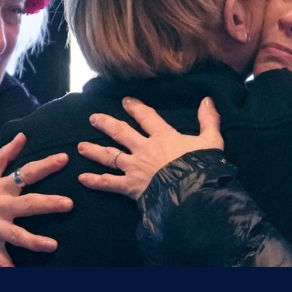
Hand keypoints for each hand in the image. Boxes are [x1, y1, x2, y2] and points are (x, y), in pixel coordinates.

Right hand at [0, 133, 72, 266]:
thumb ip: (6, 154)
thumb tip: (23, 135)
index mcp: (1, 187)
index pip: (26, 173)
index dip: (46, 165)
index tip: (65, 159)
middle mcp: (0, 207)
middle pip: (27, 204)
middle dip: (48, 204)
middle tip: (69, 204)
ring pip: (17, 235)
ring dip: (35, 241)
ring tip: (53, 245)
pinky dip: (7, 268)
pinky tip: (17, 275)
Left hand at [78, 96, 222, 199]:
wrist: (193, 192)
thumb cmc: (203, 167)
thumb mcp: (212, 141)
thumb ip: (208, 120)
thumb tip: (207, 100)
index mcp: (163, 137)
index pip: (147, 117)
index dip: (136, 107)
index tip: (126, 101)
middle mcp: (144, 149)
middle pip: (121, 133)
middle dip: (106, 124)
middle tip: (93, 118)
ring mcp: (135, 167)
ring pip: (109, 156)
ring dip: (93, 151)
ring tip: (80, 147)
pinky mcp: (130, 186)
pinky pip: (109, 183)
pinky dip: (95, 181)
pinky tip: (82, 179)